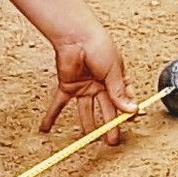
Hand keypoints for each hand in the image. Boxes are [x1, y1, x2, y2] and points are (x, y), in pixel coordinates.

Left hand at [39, 26, 133, 141]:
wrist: (77, 35)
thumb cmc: (99, 45)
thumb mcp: (114, 70)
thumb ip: (119, 93)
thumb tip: (131, 110)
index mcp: (116, 79)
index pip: (125, 100)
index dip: (128, 113)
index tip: (131, 123)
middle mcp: (100, 85)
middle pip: (106, 110)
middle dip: (109, 126)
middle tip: (112, 141)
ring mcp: (84, 87)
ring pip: (86, 111)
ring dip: (87, 126)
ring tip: (88, 139)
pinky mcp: (68, 87)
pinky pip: (59, 104)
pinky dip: (51, 116)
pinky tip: (46, 127)